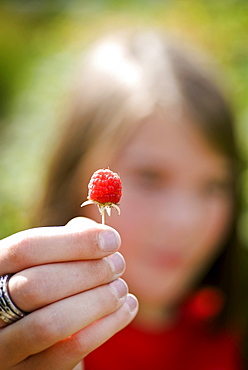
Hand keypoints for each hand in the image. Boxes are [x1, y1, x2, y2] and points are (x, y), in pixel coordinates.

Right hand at [0, 217, 137, 368]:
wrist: (41, 334)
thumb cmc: (51, 284)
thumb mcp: (51, 258)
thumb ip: (70, 240)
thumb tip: (100, 235)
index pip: (25, 249)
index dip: (73, 242)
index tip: (111, 240)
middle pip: (36, 286)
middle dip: (88, 272)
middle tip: (118, 264)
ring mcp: (4, 348)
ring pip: (50, 324)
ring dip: (97, 301)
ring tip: (121, 288)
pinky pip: (69, 353)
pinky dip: (106, 327)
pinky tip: (127, 308)